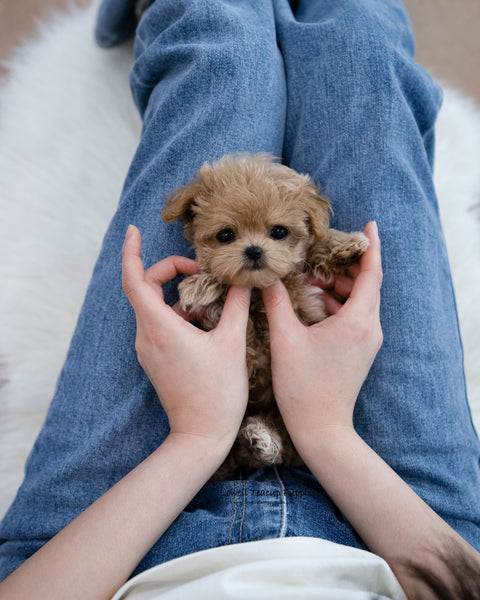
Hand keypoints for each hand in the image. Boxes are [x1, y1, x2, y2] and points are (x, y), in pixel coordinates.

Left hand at [122, 225, 250, 449]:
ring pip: (156, 308)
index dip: (131, 252)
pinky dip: (180, 315)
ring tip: (213, 302)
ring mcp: (148, 349)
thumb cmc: (217, 393)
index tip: (134, 231)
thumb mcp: (232, 343)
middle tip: (201, 271)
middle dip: (170, 272)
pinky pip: (161, 325)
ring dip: (181, 297)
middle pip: (146, 289)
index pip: (135, 280)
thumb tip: (245, 280)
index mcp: (160, 327)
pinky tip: (207, 324)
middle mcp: (146, 336)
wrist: (200, 436)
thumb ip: (236, 305)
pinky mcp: (155, 359)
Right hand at [261, 221, 382, 454]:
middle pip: (366, 285)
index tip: (368, 225)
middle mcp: (369, 329)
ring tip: (310, 278)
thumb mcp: (285, 339)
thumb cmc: (303, 386)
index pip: (371, 274)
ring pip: (359, 302)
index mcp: (357, 321)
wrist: (321, 428)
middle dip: (344, 266)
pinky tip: (313, 303)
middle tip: (320, 254)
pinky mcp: (360, 351)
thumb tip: (266, 276)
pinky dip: (337, 304)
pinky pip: (354, 317)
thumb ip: (276, 302)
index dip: (370, 247)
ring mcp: (366, 341)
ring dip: (338, 286)